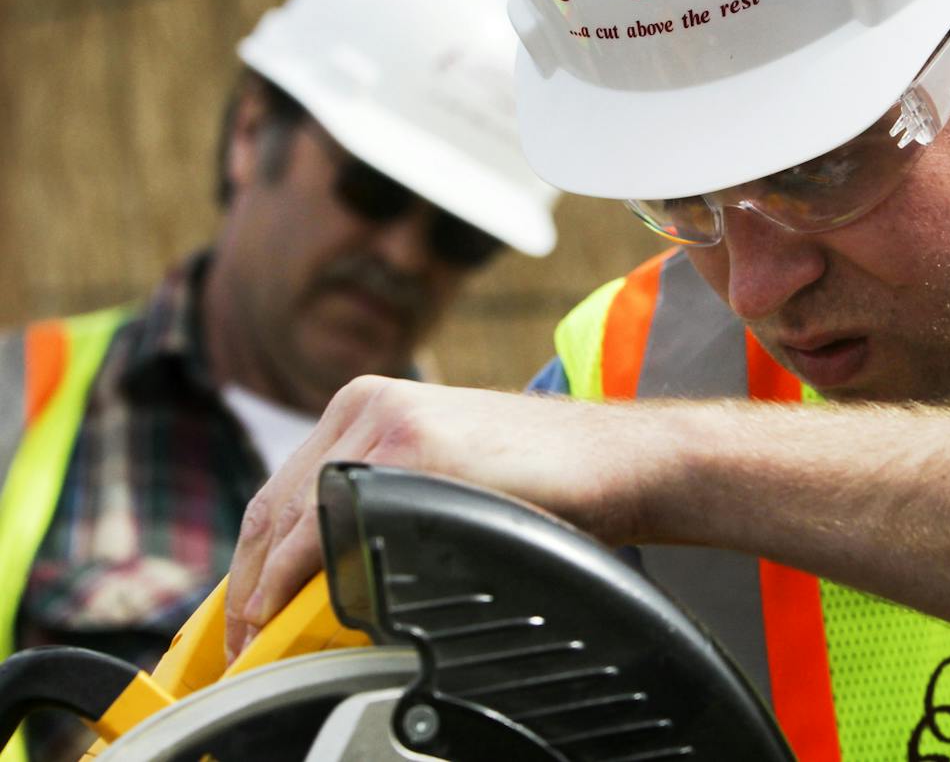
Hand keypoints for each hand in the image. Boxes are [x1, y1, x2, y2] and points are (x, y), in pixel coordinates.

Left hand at [223, 376, 656, 660]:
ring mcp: (388, 424)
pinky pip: (327, 529)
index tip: (245, 610)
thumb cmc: (541, 478)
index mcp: (370, 404)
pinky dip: (294, 582)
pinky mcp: (413, 451)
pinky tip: (290, 617)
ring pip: (290, 518)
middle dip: (248, 583)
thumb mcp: (442, 476)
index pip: (284, 488)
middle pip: (275, 506)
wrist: (611, 458)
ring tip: (258, 644)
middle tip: (240, 643)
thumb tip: (331, 567)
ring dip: (263, 590)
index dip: (254, 558)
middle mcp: (368, 406)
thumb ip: (383, 499)